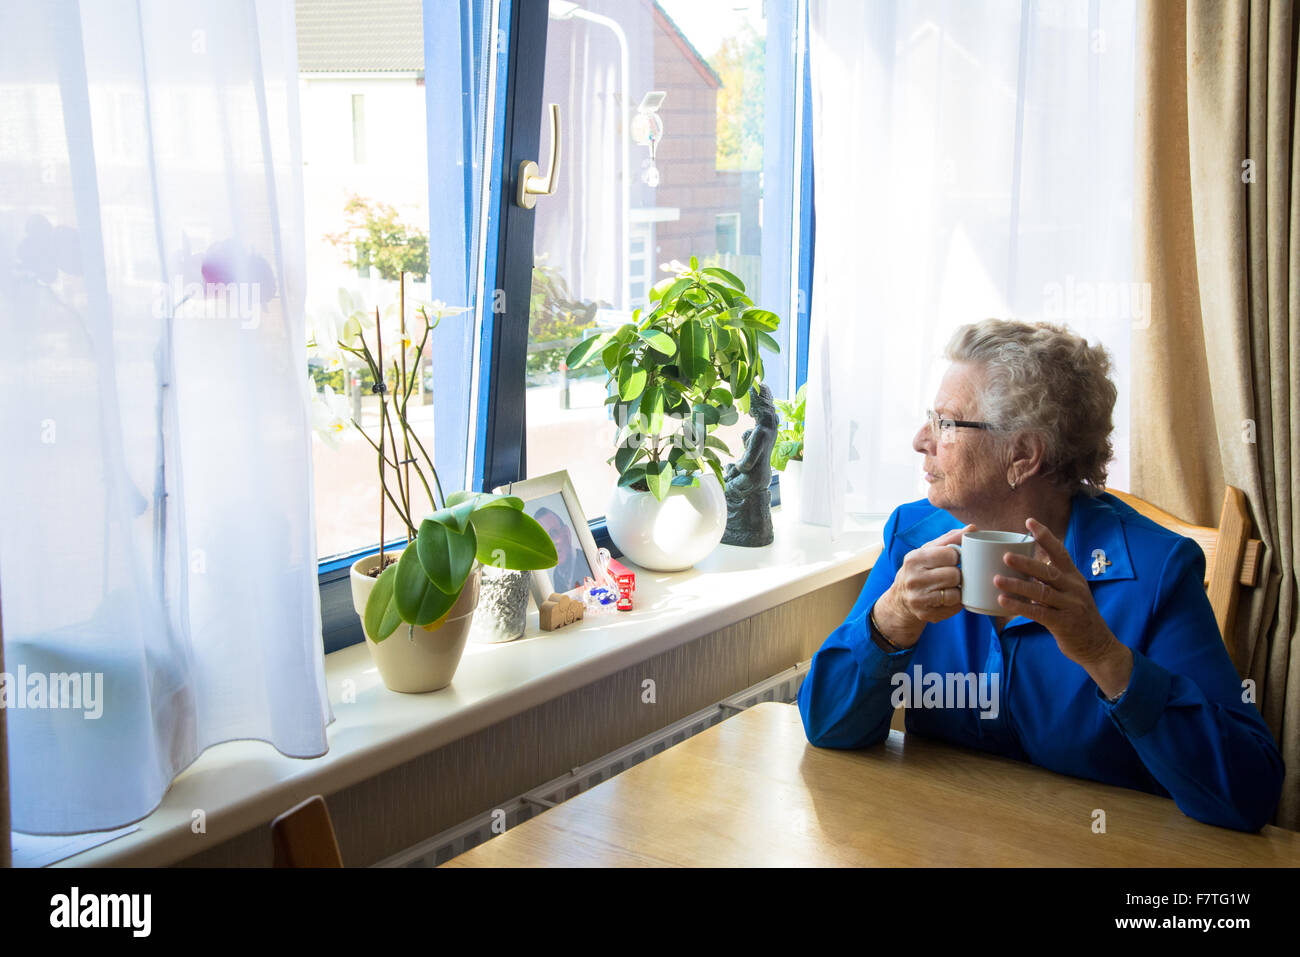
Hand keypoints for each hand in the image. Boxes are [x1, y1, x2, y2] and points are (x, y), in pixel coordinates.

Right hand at [875, 524, 972, 646]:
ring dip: (957, 590)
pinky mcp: (925, 614)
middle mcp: (913, 579)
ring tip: (949, 587)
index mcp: (914, 558)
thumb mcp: (928, 551)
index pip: (950, 554)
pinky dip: (955, 603)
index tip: (954, 559)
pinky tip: (947, 598)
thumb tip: (972, 528)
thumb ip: (950, 538)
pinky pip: (953, 608)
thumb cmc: (919, 569)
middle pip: (954, 575)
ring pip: (955, 593)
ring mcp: (918, 598)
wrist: (900, 598)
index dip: (957, 556)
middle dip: (957, 574)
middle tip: (951, 575)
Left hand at [994, 517, 1132, 696]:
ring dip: (1017, 585)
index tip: (1029, 522)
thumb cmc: (1078, 617)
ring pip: (1041, 592)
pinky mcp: (1064, 624)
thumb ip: (1052, 580)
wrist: (1098, 647)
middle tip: (1005, 555)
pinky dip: (1020, 607)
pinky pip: (1038, 613)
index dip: (1045, 536)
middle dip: (1026, 563)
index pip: (1060, 552)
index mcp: (1074, 577)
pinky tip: (1003, 601)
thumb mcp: (1071, 593)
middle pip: (1048, 571)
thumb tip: (1025, 565)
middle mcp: (1073, 588)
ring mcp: (1070, 606)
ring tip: (997, 579)